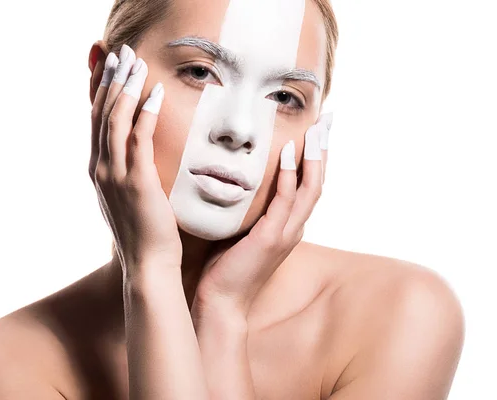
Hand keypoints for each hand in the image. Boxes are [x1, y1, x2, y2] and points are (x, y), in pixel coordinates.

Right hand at [89, 44, 181, 278]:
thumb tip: (132, 155)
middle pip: (100, 113)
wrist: (147, 265)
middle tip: (119, 52)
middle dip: (109, 79)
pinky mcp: (137, 182)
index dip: (100, 90)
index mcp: (98, 170)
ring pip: (115, 120)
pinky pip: (140, 138)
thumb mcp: (126, 199)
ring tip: (136, 62)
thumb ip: (124, 173)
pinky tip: (156, 93)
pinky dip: (146, 112)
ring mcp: (115, 175)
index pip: (96, 121)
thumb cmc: (143, 233)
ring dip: (126, 87)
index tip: (107, 66)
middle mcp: (100, 168)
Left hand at [192, 114, 332, 315]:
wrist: (221, 300)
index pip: (308, 185)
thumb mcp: (241, 229)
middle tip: (328, 119)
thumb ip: (247, 208)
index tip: (317, 129)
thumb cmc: (226, 265)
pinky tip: (287, 152)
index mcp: (289, 225)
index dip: (316, 157)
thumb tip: (235, 180)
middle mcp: (294, 227)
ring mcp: (286, 233)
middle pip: (318, 181)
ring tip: (316, 128)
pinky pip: (285, 201)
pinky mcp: (271, 238)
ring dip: (314, 156)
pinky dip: (288, 175)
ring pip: (310, 188)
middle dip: (323, 149)